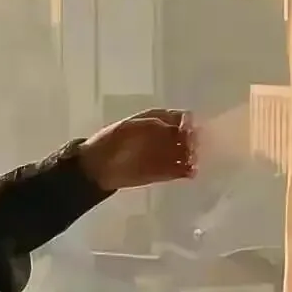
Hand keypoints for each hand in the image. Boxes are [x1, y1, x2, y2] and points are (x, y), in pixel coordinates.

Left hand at [79, 109, 195, 192]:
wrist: (95, 167)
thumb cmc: (110, 142)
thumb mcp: (128, 127)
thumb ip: (151, 124)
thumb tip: (176, 127)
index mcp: (158, 120)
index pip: (183, 118)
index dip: (190, 123)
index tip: (191, 130)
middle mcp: (166, 136)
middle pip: (190, 136)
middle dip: (196, 141)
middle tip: (195, 148)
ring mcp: (166, 155)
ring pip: (188, 154)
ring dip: (194, 157)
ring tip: (194, 162)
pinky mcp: (163, 173)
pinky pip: (181, 171)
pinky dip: (188, 171)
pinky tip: (190, 172)